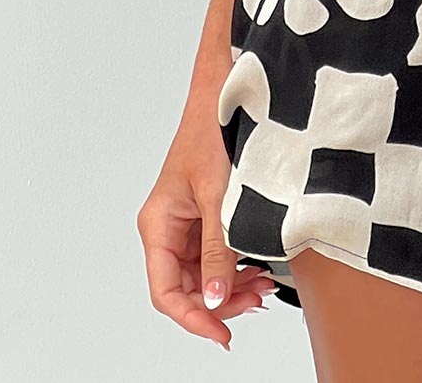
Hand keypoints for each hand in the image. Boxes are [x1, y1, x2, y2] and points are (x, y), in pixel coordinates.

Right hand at [137, 100, 276, 350]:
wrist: (230, 89)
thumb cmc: (213, 130)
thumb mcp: (220, 196)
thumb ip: (219, 250)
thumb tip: (218, 298)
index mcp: (158, 224)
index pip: (166, 291)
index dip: (193, 318)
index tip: (222, 333)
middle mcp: (170, 226)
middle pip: (187, 287)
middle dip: (221, 302)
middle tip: (255, 304)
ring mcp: (190, 220)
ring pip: (206, 273)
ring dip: (232, 285)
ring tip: (263, 287)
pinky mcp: (210, 212)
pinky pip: (219, 252)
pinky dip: (238, 264)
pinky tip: (259, 268)